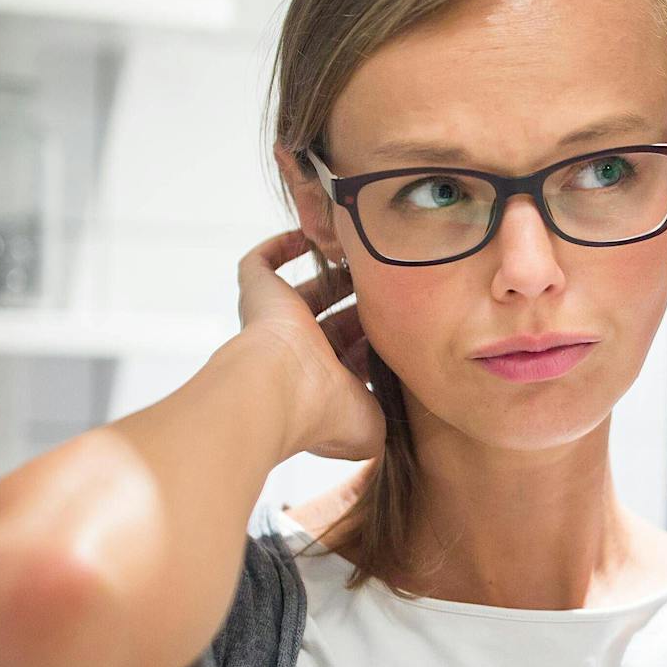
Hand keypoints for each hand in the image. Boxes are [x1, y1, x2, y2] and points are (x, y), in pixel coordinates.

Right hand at [233, 229, 384, 460]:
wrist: (283, 388)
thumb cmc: (326, 411)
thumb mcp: (373, 429)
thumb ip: (392, 419)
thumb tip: (402, 419)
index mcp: (323, 385)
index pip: (355, 356)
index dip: (379, 341)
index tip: (410, 324)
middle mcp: (298, 353)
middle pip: (335, 321)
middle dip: (365, 305)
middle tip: (397, 286)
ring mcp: (274, 322)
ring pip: (305, 291)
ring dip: (333, 275)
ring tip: (366, 257)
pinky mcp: (256, 292)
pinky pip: (260, 263)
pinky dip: (280, 247)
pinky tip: (307, 237)